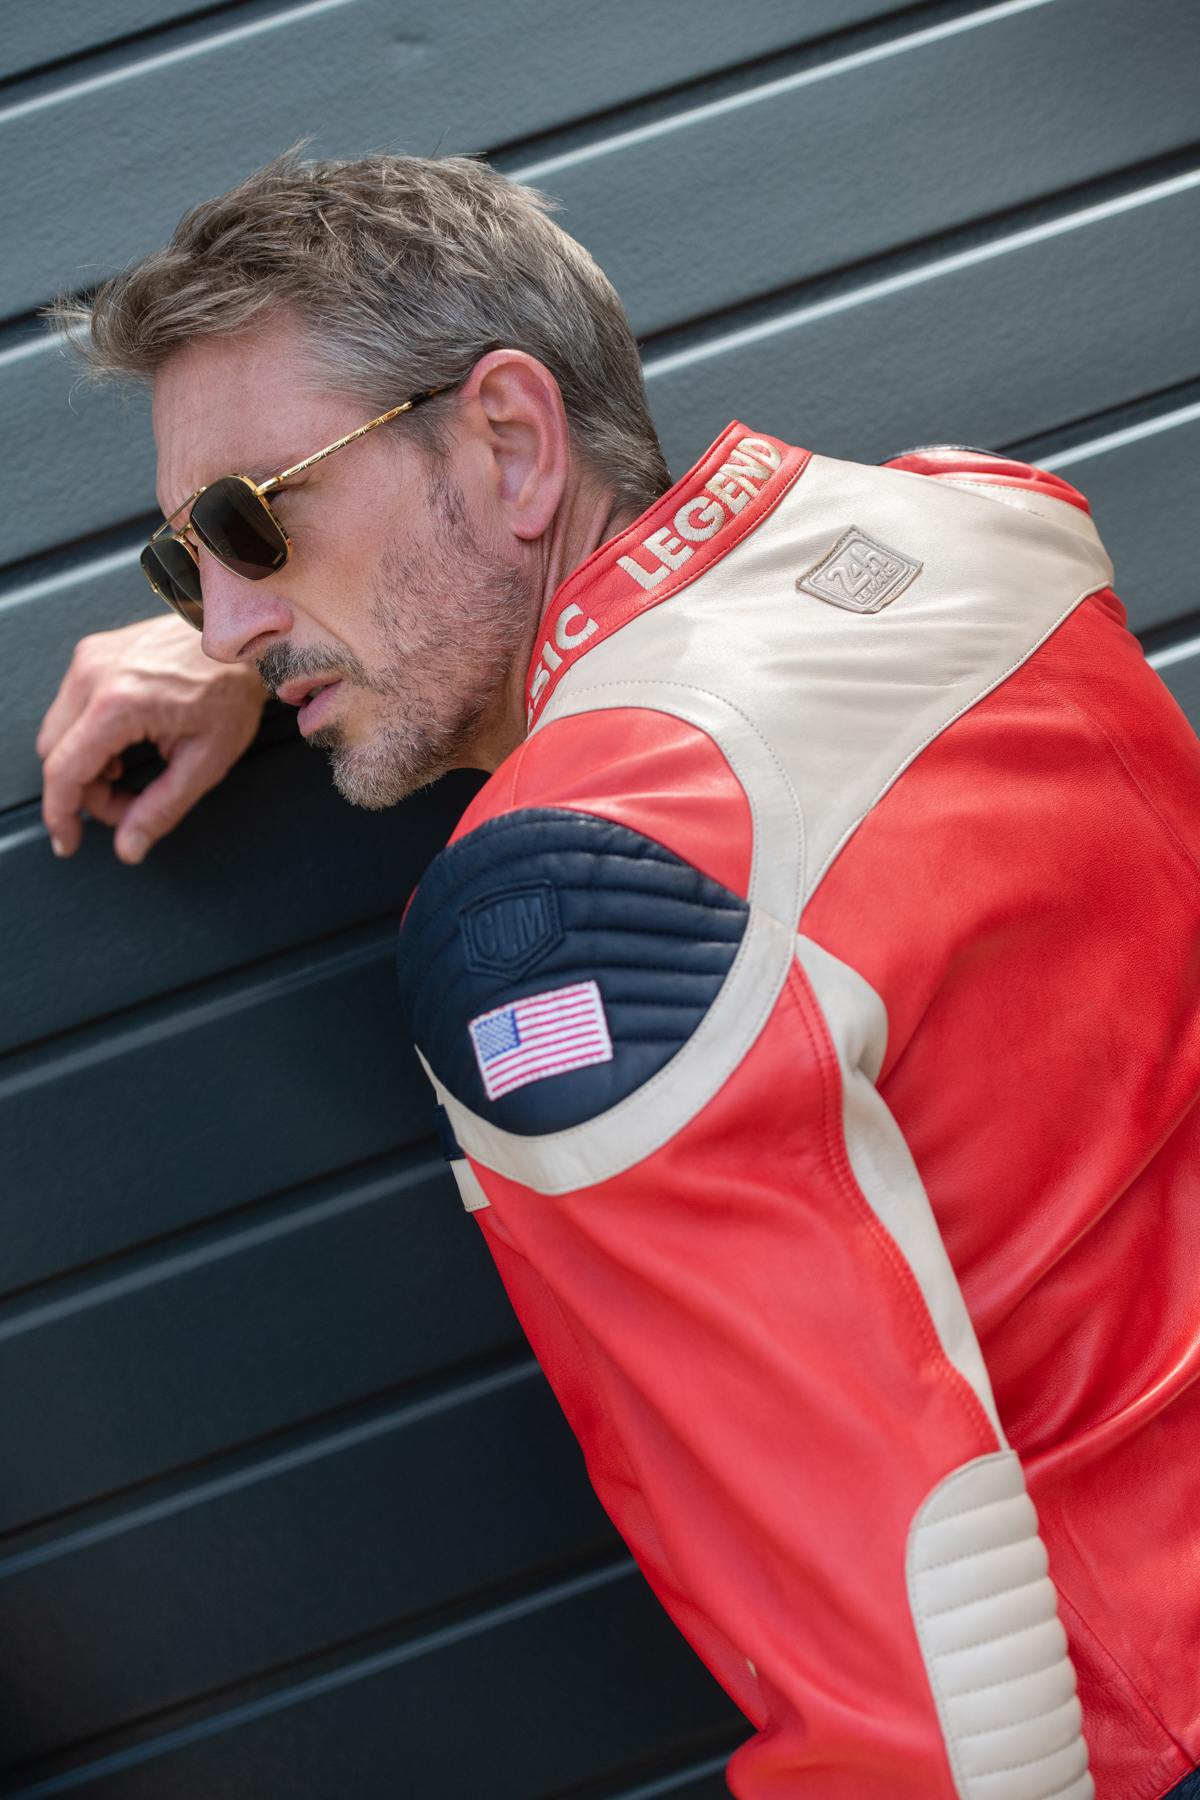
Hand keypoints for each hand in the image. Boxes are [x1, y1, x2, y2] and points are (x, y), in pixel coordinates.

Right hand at [37, 614, 267, 863]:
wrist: (240, 639)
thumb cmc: (231, 689)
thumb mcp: (206, 761)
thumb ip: (162, 808)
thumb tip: (130, 845)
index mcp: (118, 703)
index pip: (64, 771)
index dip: (62, 814)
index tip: (69, 840)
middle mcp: (94, 676)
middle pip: (55, 755)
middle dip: (84, 791)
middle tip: (127, 805)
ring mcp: (90, 660)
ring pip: (58, 733)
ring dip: (85, 765)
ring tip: (130, 771)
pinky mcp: (93, 654)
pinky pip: (70, 709)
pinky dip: (87, 737)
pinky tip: (124, 744)